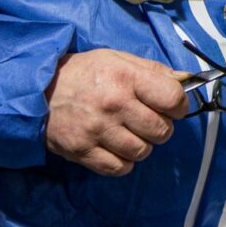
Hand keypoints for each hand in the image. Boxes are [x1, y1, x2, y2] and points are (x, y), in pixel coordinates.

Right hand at [45, 49, 186, 176]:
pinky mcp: (81, 151)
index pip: (172, 98)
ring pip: (142, 151)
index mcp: (126, 78)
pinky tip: (117, 148)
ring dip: (143, 145)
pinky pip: (119, 168)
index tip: (173, 107)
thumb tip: (187, 81)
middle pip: (161, 130)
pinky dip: (124, 162)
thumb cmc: (84, 72)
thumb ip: (154, 70)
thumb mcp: (119, 59)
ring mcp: (97, 130)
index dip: (179, 105)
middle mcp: (114, 104)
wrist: (38, 90)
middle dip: (162, 127)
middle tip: (149, 121)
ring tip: (131, 134)